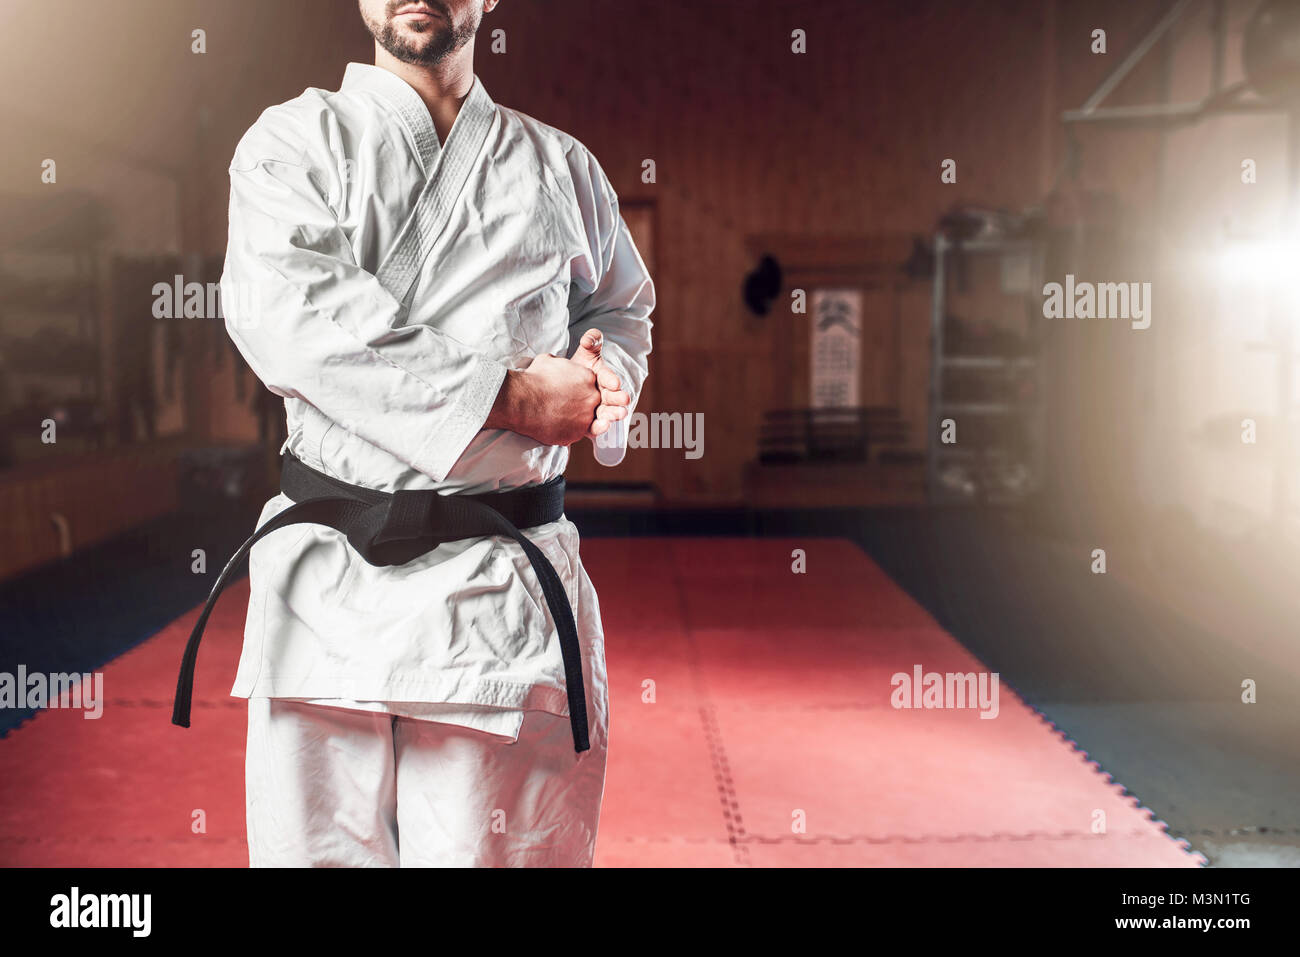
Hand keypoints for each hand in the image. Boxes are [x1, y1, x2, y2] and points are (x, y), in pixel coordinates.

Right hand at [485, 353, 599, 446]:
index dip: (575, 389)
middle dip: (576, 404)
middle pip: (589, 402)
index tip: (565, 392)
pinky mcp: (577, 434)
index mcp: (588, 378)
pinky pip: (574, 433)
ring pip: (582, 419)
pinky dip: (564, 431)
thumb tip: (558, 365)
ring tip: (554, 415)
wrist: (522, 400)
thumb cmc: (534, 379)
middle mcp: (592, 398)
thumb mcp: (550, 361)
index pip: (588, 384)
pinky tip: (551, 424)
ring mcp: (586, 418)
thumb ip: (561, 364)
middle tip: (560, 404)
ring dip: (571, 418)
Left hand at [568, 328, 630, 440]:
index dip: (611, 379)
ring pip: (609, 413)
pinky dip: (600, 427)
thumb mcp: (585, 354)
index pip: (609, 378)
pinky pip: (596, 426)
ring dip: (614, 414)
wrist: (558, 389)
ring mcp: (598, 409)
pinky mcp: (589, 423)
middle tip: (624, 398)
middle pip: (613, 397)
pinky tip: (602, 426)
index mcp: (605, 378)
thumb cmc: (577, 369)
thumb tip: (591, 337)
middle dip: (619, 398)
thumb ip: (590, 343)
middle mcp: (605, 395)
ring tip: (619, 414)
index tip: (614, 382)